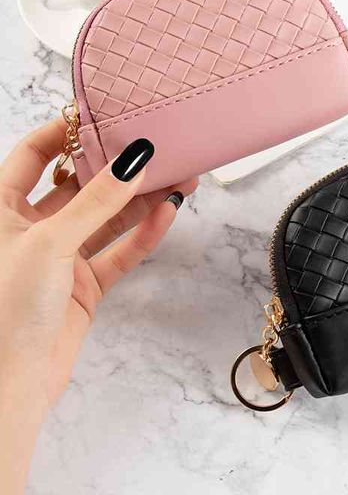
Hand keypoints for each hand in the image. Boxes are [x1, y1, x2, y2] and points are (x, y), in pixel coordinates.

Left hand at [0, 119, 196, 492]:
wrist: (12, 384)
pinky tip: (167, 216)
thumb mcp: (49, 242)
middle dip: (117, 170)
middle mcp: (29, 228)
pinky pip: (118, 253)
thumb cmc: (7, 309)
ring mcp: (59, 257)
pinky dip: (142, 236)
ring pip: (106, 220)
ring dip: (140, 202)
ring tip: (177, 180)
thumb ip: (96, 202)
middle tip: (155, 151)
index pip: (31, 155)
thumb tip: (134, 160)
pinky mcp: (83, 284)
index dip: (63, 133)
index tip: (100, 116)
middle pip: (80, 186)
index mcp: (0, 209)